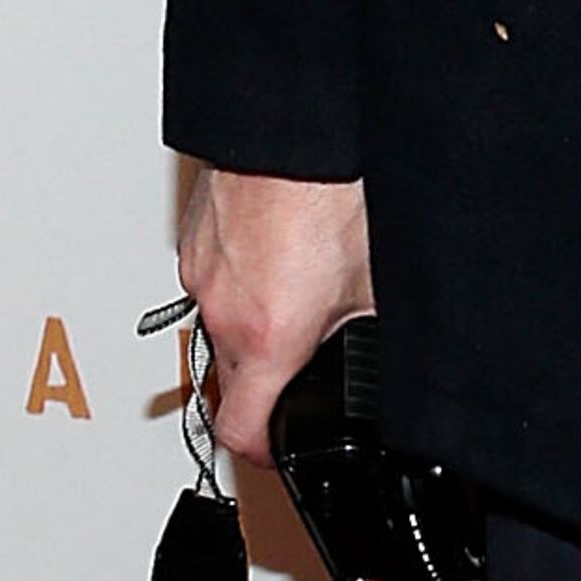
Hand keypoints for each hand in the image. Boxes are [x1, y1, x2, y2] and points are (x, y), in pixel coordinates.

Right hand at [177, 164, 373, 460]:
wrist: (293, 129)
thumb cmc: (330, 190)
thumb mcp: (372, 282)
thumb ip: (365, 330)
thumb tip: (385, 350)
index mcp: (267, 336)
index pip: (239, 430)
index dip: (259, 451)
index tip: (273, 450)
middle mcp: (221, 309)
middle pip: (230, 378)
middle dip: (265, 379)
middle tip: (302, 362)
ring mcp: (202, 271)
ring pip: (220, 325)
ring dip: (252, 325)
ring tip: (295, 294)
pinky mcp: (195, 237)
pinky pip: (213, 281)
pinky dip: (240, 282)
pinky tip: (279, 254)